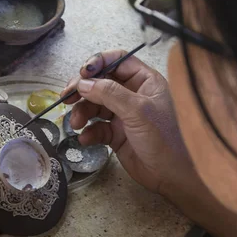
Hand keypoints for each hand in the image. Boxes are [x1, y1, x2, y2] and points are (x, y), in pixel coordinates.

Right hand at [62, 50, 192, 194]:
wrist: (170, 176)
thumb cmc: (164, 139)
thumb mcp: (138, 111)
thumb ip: (109, 93)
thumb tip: (83, 83)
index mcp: (145, 81)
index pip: (117, 61)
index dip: (98, 63)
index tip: (82, 73)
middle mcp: (133, 94)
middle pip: (100, 82)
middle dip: (82, 90)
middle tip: (66, 97)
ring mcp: (123, 114)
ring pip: (94, 105)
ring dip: (81, 113)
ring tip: (75, 124)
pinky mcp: (116, 133)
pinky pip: (96, 127)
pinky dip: (88, 131)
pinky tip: (85, 138)